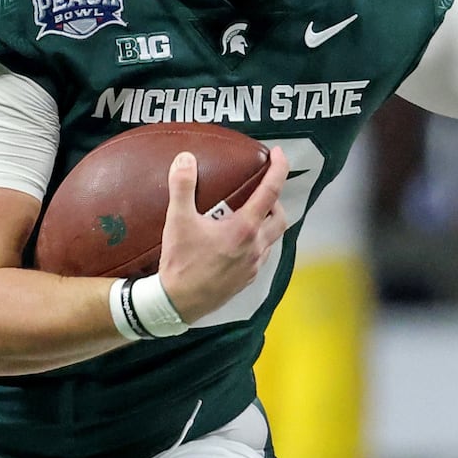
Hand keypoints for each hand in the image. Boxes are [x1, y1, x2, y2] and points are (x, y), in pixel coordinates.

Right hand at [157, 148, 288, 321]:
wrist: (177, 304)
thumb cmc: (181, 263)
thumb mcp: (178, 221)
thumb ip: (182, 186)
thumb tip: (185, 159)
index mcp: (244, 229)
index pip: (271, 192)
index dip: (279, 169)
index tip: (278, 154)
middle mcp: (256, 247)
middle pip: (280, 217)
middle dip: (275, 200)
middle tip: (260, 191)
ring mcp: (253, 266)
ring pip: (272, 239)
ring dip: (266, 223)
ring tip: (246, 214)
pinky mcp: (246, 280)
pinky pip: (260, 256)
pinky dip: (256, 242)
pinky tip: (236, 242)